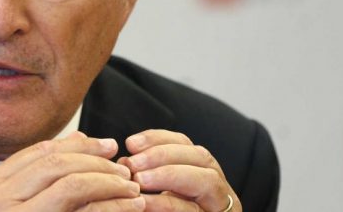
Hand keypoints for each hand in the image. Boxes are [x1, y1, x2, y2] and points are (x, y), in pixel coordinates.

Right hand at [0, 132, 144, 211]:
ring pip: (72, 184)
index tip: (108, 146)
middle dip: (98, 162)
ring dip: (109, 182)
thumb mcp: (26, 201)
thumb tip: (82, 136)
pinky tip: (130, 207)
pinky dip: (113, 206)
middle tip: (124, 169)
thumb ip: (48, 171)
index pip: (41, 152)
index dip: (79, 145)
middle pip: (58, 165)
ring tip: (131, 188)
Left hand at [118, 130, 240, 211]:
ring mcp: (219, 209)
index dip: (159, 138)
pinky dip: (169, 203)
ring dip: (169, 175)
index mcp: (201, 176)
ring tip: (139, 180)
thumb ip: (145, 178)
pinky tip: (145, 203)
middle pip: (200, 157)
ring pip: (206, 180)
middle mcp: (216, 191)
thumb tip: (122, 162)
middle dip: (163, 155)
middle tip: (133, 163)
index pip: (186, 145)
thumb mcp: (155, 196)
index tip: (130, 143)